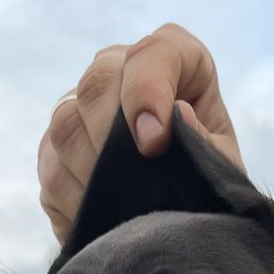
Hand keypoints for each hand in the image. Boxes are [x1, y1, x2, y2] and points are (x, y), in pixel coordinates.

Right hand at [38, 23, 243, 242]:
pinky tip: (105, 219)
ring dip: (95, 174)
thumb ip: (207, 145)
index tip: (154, 143)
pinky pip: (53, 171)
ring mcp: (79, 109)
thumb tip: (179, 116)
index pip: (154, 54)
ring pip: (66, 126)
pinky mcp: (53, 152)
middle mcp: (119, 72)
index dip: (148, 92)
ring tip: (125, 206)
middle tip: (136, 183)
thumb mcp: (221, 166)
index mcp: (174, 61)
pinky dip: (78, 201)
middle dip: (115, 137)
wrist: (178, 218)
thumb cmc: (207, 179)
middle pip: (97, 84)